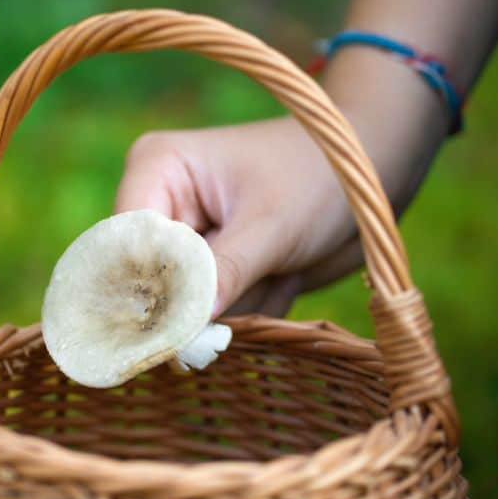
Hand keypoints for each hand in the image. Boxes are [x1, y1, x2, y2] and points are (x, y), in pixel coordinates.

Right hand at [115, 117, 364, 316]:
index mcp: (156, 169)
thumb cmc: (321, 178)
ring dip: (237, 303)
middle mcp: (158, 204)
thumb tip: (176, 329)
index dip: (147, 289)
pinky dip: (249, 308)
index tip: (183, 328)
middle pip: (149, 282)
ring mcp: (182, 240)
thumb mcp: (272, 226)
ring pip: (182, 306)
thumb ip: (220, 275)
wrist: (371, 179)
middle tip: (257, 279)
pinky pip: (209, 314)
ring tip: (279, 268)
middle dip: (206, 298)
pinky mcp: (206, 270)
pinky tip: (281, 276)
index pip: (126, 244)